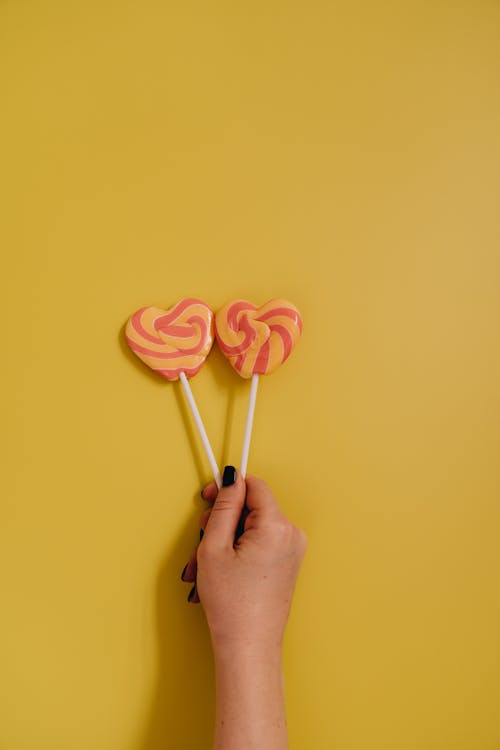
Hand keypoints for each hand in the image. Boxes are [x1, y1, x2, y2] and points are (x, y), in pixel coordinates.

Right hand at [181, 468, 306, 656]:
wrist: (249, 647)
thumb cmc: (231, 603)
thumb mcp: (214, 547)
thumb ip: (223, 506)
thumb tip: (231, 479)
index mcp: (276, 526)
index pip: (253, 486)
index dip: (227, 487)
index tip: (208, 497)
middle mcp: (291, 534)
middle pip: (251, 507)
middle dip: (222, 520)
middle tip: (201, 542)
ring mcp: (293, 549)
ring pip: (252, 526)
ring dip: (226, 539)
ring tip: (205, 566)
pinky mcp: (288, 562)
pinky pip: (260, 542)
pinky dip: (238, 550)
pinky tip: (221, 570)